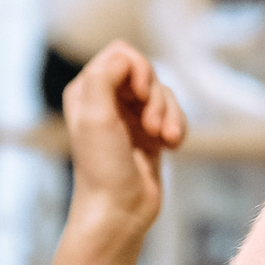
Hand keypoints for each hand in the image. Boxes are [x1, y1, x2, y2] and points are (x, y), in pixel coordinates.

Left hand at [62, 40, 184, 240]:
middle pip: (146, 71)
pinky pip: (174, 113)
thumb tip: (126, 57)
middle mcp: (106, 99)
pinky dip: (178, 127)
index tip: (140, 94)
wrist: (119, 210)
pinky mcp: (149, 132)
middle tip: (151, 127)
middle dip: (156, 97)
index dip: (138, 68)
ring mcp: (129, 116)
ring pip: (164, 93)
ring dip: (170, 115)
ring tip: (165, 140)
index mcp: (87, 90)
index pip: (121, 53)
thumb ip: (104, 77)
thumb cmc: (103, 167)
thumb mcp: (96, 116)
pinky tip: (172, 146)